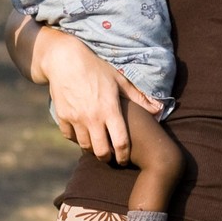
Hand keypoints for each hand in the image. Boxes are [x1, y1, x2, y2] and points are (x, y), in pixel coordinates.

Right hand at [37, 28, 160, 163]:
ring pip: (85, 146)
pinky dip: (76, 138)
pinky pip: (70, 136)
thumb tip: (159, 110)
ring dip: (92, 149)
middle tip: (110, 157)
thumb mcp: (119, 80)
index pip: (121, 142)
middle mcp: (93, 117)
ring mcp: (76, 118)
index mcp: (110, 109)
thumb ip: (139, 97)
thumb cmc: (96, 68)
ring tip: (97, 146)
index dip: (124, 156)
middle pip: (101, 151)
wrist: (65, 60)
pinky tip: (82, 134)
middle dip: (107, 158)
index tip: (125, 160)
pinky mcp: (62, 117)